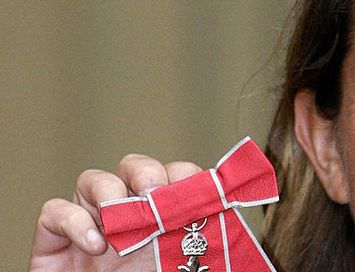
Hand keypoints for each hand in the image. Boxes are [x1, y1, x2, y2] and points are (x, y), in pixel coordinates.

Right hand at [29, 154, 202, 271]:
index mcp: (163, 217)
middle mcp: (126, 214)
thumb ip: (198, 250)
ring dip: (110, 191)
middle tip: (157, 192)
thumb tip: (225, 227)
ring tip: (123, 217)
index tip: (196, 190)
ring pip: (94, 180)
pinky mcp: (54, 240)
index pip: (174, 178)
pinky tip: (94, 246)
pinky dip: (73, 221)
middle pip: (135, 169)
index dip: (185, 176)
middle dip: (147, 173)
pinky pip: (55, 210)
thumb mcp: (182, 270)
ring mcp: (89, 222)